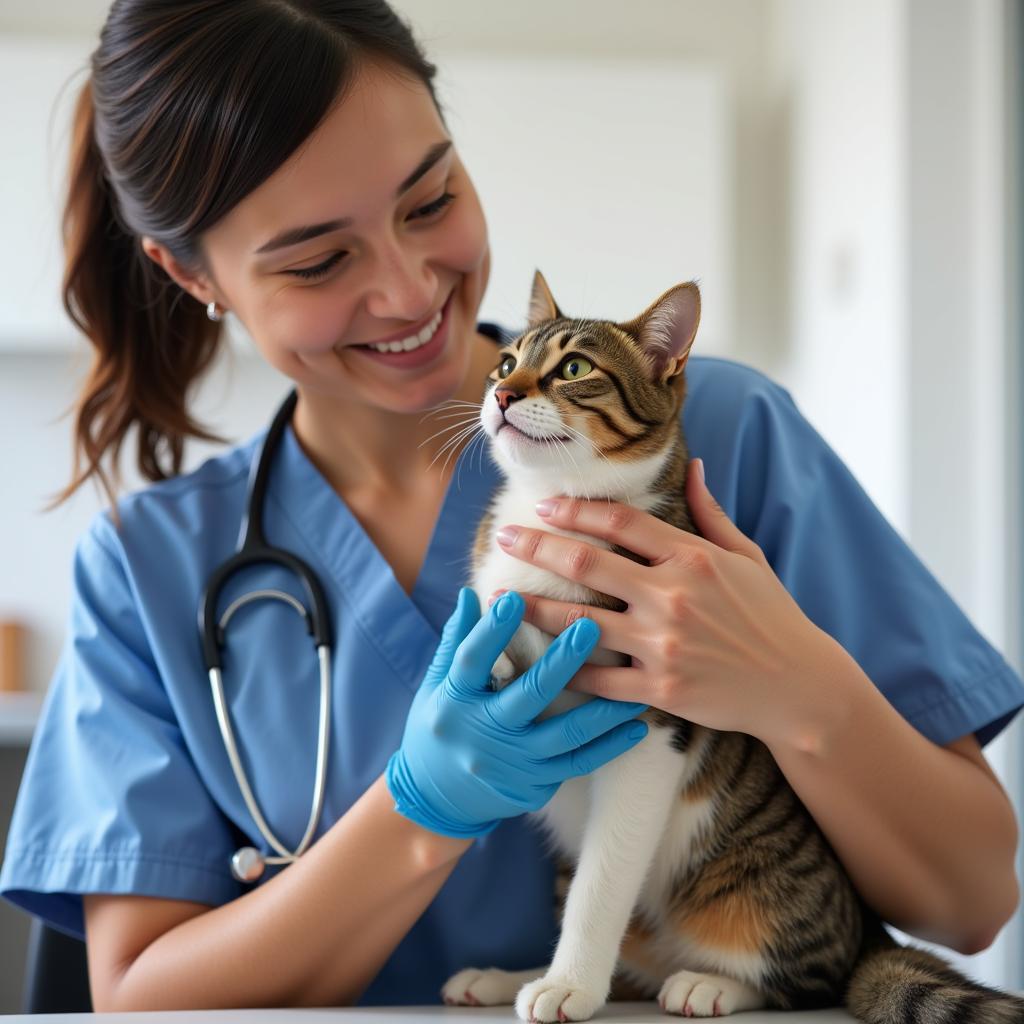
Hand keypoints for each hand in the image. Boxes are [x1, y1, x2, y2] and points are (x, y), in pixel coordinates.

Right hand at [385, 588, 649, 838]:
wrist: (436, 798)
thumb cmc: (439, 726)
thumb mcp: (437, 684)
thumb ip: (456, 640)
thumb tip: (470, 593)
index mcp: (453, 700)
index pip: (472, 660)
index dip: (492, 631)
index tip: (515, 598)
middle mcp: (482, 733)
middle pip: (528, 695)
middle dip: (562, 661)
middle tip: (591, 626)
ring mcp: (511, 763)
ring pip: (564, 734)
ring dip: (603, 710)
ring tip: (635, 683)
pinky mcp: (533, 785)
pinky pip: (577, 764)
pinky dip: (609, 747)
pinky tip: (637, 728)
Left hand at [491, 459, 841, 744]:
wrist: (799, 686)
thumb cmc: (772, 616)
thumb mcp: (747, 556)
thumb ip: (711, 512)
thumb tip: (693, 466)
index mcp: (692, 557)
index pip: (621, 522)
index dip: (577, 509)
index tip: (546, 505)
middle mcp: (672, 596)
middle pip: (586, 563)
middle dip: (537, 547)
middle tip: (503, 537)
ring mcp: (663, 645)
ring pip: (578, 623)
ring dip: (532, 609)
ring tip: (497, 599)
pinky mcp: (660, 689)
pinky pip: (599, 679)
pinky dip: (567, 669)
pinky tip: (536, 659)